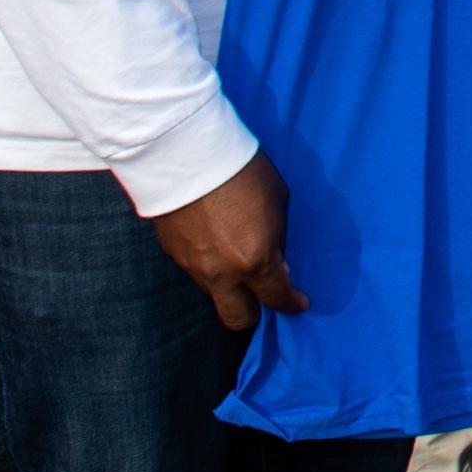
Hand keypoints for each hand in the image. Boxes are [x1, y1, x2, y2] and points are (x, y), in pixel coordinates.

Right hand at [149, 154, 304, 331]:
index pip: (276, 299)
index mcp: (255, 260)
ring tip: (239, 261)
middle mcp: (222, 274)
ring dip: (230, 287)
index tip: (298, 302)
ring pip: (215, 296)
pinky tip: (215, 243)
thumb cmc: (242, 170)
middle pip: (238, 320)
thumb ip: (278, 238)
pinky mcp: (173, 255)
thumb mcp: (278, 201)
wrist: (185, 152)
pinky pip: (196, 273)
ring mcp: (193, 267)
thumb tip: (276, 260)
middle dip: (255, 313)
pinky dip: (210, 268)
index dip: (291, 305)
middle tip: (265, 294)